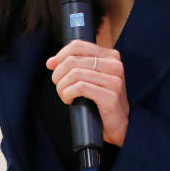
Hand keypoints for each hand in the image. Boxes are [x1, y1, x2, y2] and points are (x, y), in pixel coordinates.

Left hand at [45, 18, 128, 145]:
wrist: (118, 124)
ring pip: (74, 74)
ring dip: (62, 87)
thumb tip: (50, 62)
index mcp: (111, 56)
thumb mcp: (91, 77)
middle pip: (73, 60)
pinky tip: (70, 100)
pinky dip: (68, 94)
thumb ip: (75, 66)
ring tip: (64, 95)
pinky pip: (80, 87)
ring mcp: (114, 80)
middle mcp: (115, 65)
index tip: (52, 66)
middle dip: (58, 74)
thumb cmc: (101, 101)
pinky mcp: (111, 96)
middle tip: (58, 86)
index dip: (60, 55)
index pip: (78, 45)